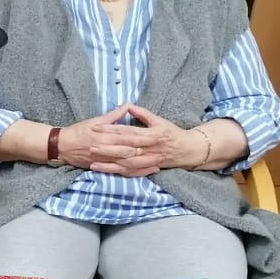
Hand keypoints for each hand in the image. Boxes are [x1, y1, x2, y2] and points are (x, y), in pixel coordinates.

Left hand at [80, 105, 195, 175]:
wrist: (188, 150)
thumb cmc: (172, 133)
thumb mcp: (159, 120)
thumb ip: (143, 114)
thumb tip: (127, 105)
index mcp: (152, 134)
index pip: (128, 132)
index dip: (111, 130)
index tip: (95, 128)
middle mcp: (150, 149)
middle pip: (126, 149)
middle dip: (108, 149)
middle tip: (90, 147)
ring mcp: (149, 161)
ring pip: (127, 164)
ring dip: (110, 165)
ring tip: (93, 164)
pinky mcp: (148, 169)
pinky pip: (132, 173)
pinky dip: (119, 173)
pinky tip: (106, 172)